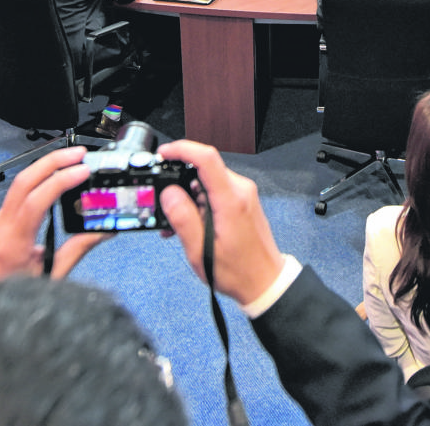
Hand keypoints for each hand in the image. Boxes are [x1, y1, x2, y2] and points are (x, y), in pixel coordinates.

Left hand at [0, 146, 106, 288]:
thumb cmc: (14, 296)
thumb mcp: (52, 277)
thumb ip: (77, 251)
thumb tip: (103, 231)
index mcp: (14, 243)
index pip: (36, 201)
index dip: (60, 181)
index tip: (82, 171)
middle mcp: (2, 226)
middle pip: (24, 181)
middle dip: (52, 161)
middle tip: (78, 153)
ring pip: (19, 182)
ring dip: (45, 166)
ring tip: (70, 158)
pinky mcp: (0, 221)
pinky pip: (18, 191)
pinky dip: (38, 178)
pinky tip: (53, 175)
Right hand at [156, 140, 285, 306]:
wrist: (265, 281)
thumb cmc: (237, 271)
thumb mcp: (200, 251)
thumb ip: (183, 219)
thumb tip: (169, 193)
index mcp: (230, 200)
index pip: (206, 158)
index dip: (182, 149)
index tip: (164, 153)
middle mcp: (240, 191)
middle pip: (204, 169)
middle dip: (180, 183)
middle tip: (165, 206)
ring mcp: (244, 194)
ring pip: (208, 181)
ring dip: (189, 197)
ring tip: (178, 225)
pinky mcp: (243, 200)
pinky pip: (216, 191)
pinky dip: (200, 202)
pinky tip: (192, 224)